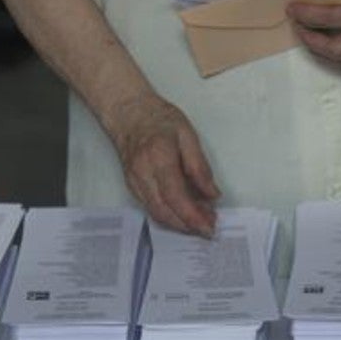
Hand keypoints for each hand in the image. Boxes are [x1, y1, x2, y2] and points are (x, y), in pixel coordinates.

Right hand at [107, 94, 220, 235]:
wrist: (128, 113)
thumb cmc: (158, 119)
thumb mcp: (188, 136)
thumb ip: (200, 167)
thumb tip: (212, 193)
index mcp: (159, 158)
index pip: (175, 196)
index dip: (193, 216)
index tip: (209, 226)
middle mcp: (142, 173)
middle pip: (164, 211)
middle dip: (189, 225)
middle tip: (210, 227)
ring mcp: (134, 182)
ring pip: (157, 213)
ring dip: (180, 223)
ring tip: (202, 220)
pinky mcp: (133, 186)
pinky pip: (152, 208)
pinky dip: (170, 215)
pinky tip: (186, 212)